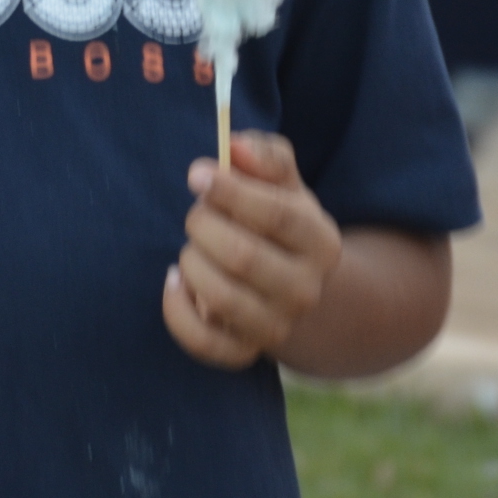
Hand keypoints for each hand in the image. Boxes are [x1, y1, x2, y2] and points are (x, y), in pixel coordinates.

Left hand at [162, 133, 343, 370]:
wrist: (289, 283)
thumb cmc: (276, 218)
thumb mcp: (280, 180)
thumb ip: (263, 154)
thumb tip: (234, 145)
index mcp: (321, 241)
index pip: (277, 215)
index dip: (230, 191)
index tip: (196, 174)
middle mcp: (306, 289)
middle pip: (243, 257)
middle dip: (204, 226)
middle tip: (196, 215)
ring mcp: (277, 326)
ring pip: (221, 299)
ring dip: (192, 262)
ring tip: (192, 247)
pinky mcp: (245, 352)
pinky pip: (204, 342)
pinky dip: (178, 310)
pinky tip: (176, 281)